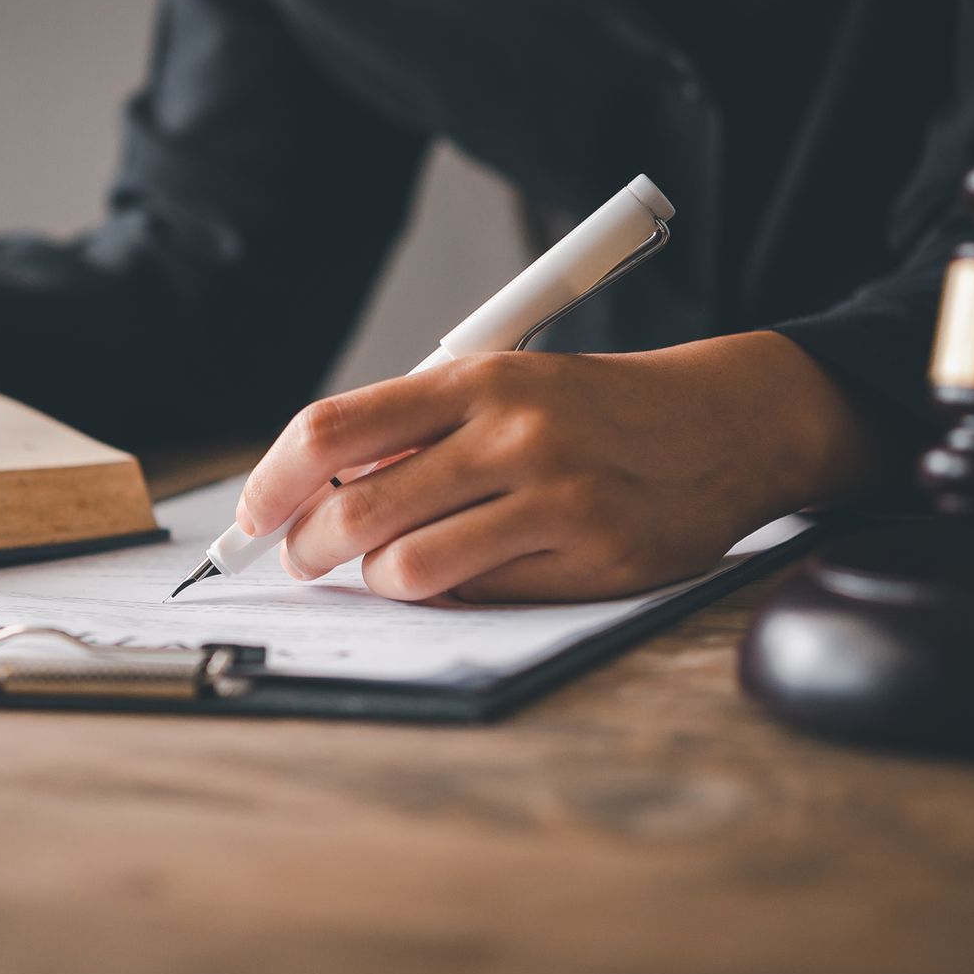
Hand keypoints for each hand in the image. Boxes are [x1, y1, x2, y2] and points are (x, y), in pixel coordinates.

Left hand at [235, 332, 878, 602]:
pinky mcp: (587, 554)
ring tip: (394, 567)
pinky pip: (474, 595)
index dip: (272, 482)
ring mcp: (550, 496)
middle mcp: (509, 431)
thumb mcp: (504, 388)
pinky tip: (470, 571)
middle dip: (310, 548)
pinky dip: (450, 595)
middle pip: (353, 507)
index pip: (331, 429)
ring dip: (379, 580)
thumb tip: (315, 492)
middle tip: (309, 559)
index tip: (252, 517)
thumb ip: (418, 431)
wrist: (721, 424)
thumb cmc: (592, 411)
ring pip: (404, 567)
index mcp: (475, 378)